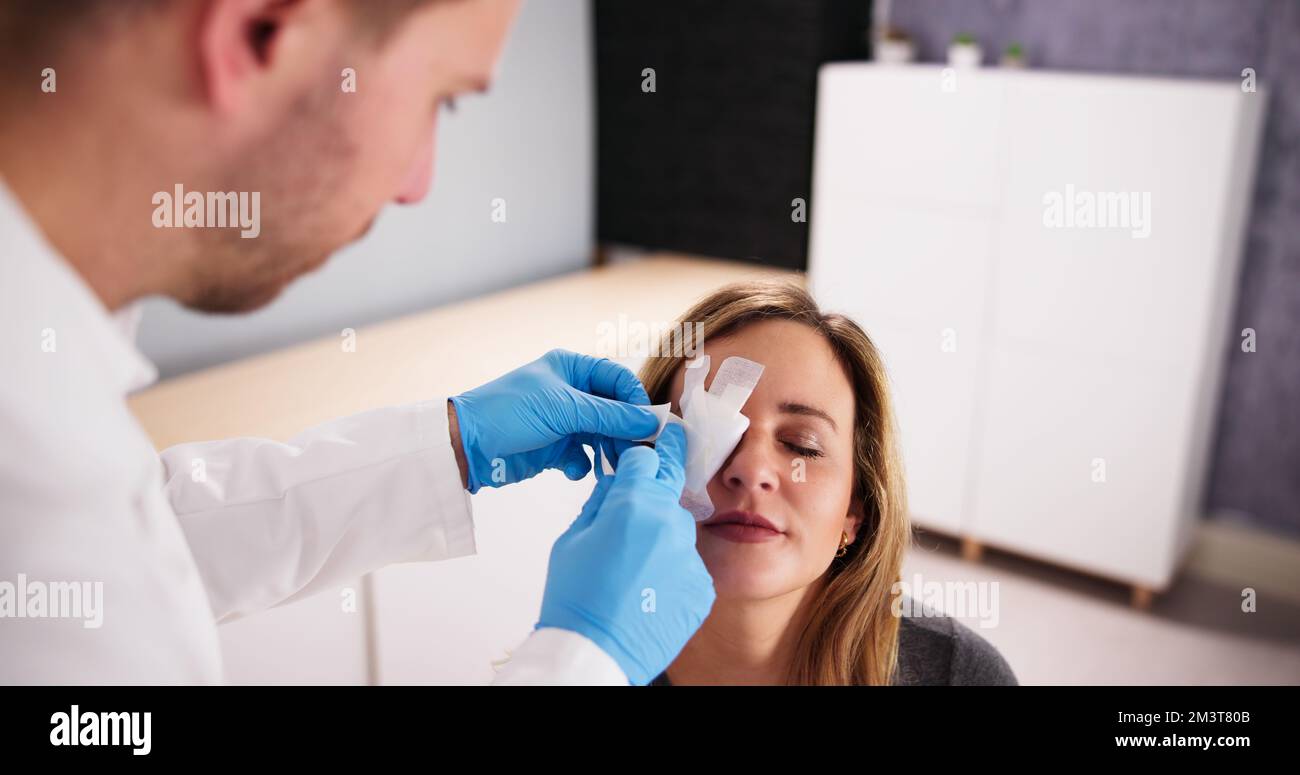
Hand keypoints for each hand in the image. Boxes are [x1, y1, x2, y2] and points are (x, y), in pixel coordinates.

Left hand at [448, 349, 659, 492]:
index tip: (649, 424)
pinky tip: (573, 470)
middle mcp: (570, 391)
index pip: (618, 379)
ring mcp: (563, 421)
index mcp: (572, 368)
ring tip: (612, 467)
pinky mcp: (554, 448)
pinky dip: (583, 465)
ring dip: (607, 452)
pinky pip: (583, 457)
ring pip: (601, 436)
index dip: (635, 400)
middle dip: (624, 431)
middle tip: (638, 452)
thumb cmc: (510, 412)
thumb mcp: (564, 409)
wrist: (467, 445)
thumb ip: (610, 416)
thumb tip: (652, 422)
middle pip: (613, 410)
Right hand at [537, 424, 714, 684]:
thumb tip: (614, 484)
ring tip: (634, 567)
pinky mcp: (702, 586)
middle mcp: (670, 523)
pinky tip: (648, 589)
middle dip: (654, 492)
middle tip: (644, 497)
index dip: (640, 455)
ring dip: (661, 537)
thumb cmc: (575, 598)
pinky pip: (688, 565)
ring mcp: (690, 556)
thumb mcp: (571, 540)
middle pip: (668, 490)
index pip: (647, 458)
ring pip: (678, 530)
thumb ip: (598, 503)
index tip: (648, 449)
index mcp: (634, 504)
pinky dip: (672, 570)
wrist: (595, 654)